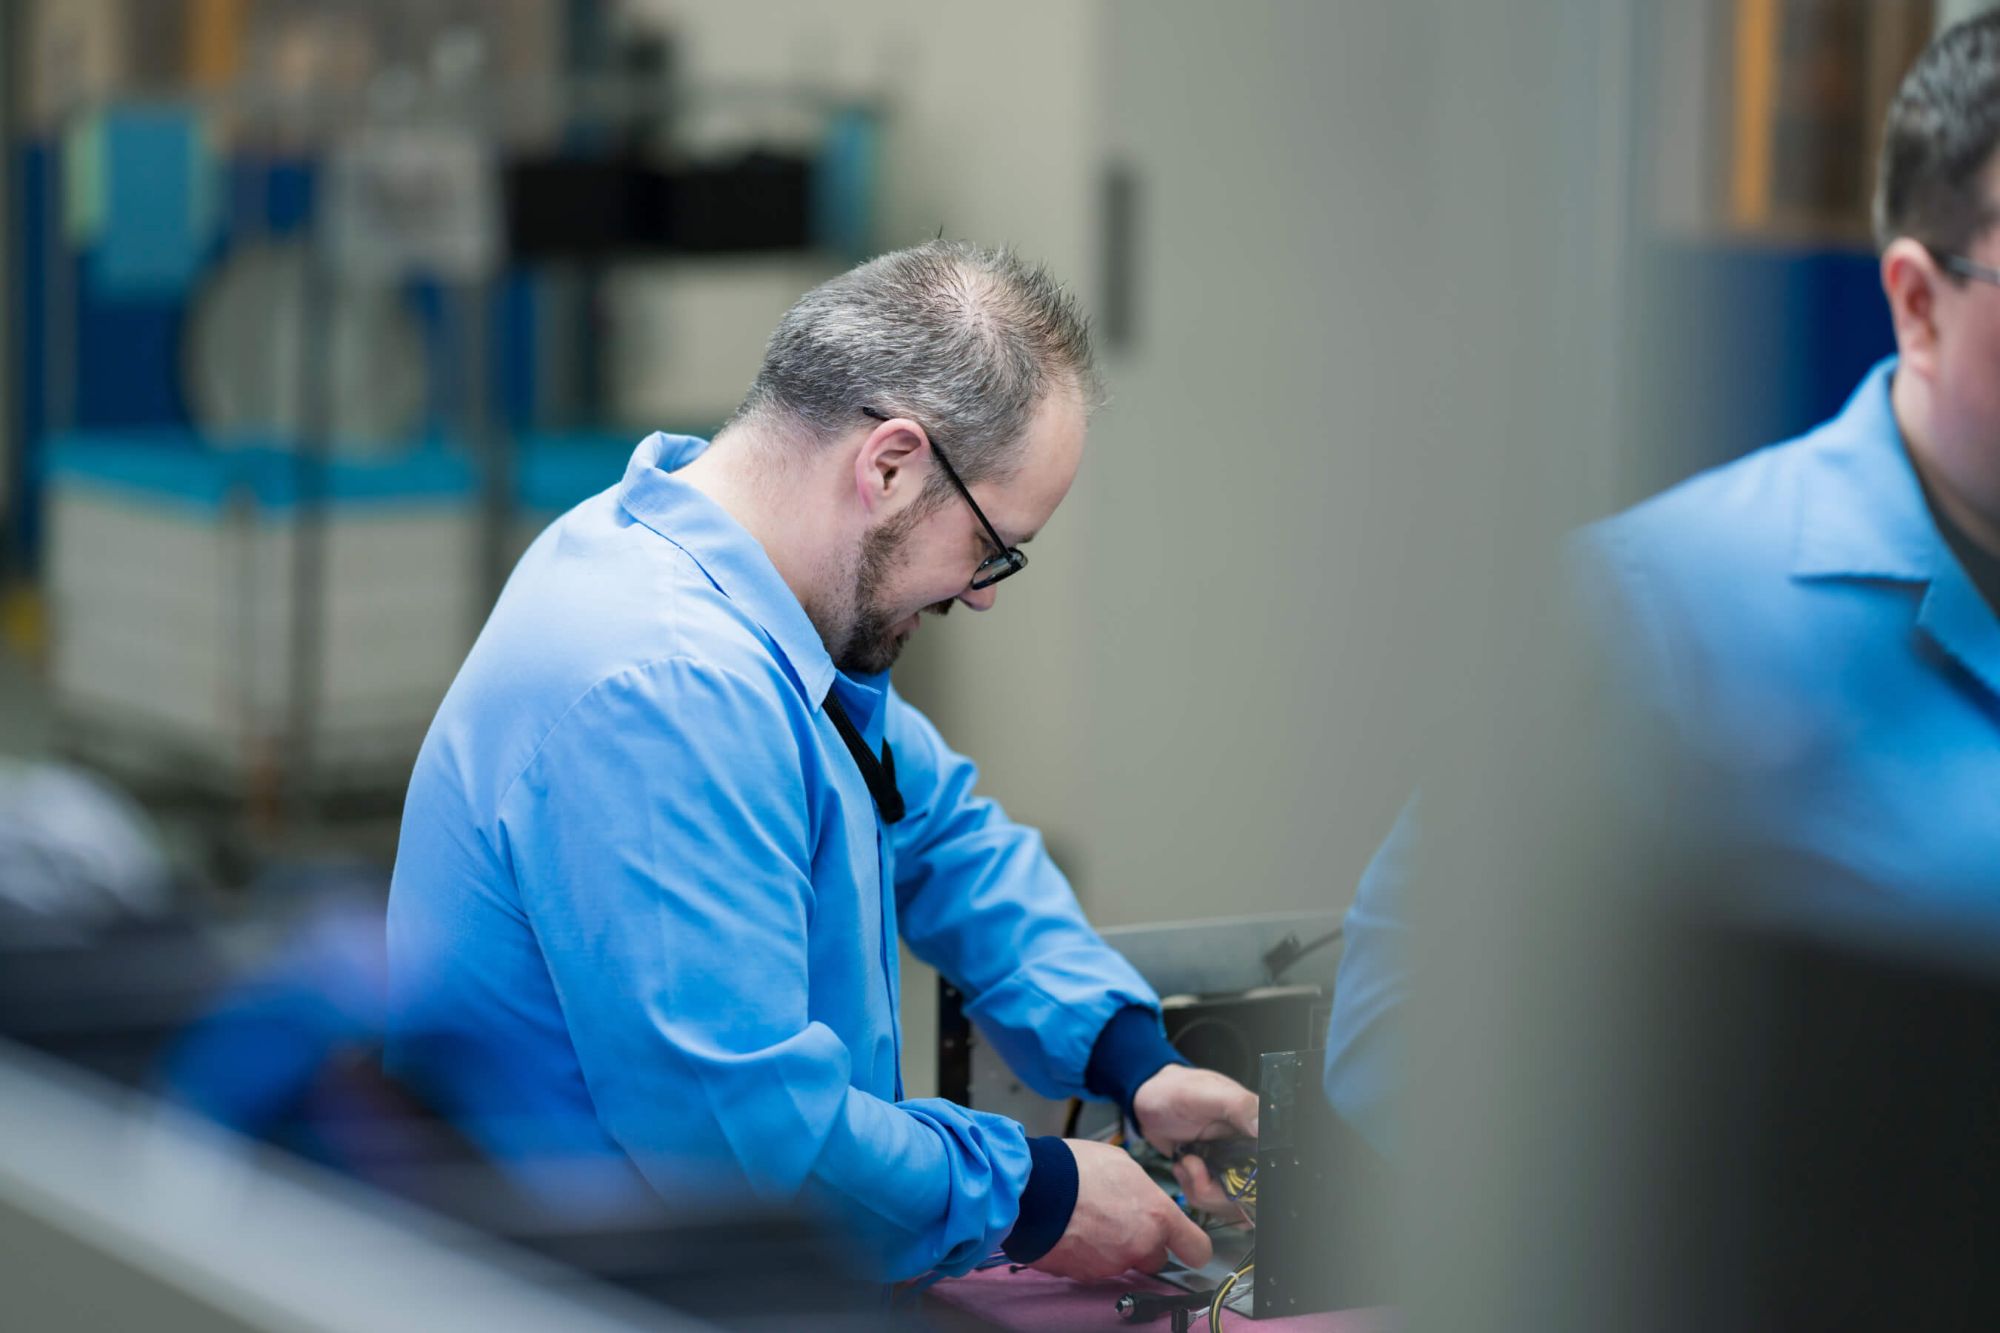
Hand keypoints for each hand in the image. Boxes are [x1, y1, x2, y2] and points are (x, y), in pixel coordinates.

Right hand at [1030, 1140, 1213, 1279]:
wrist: (1035, 1190)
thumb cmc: (1075, 1170)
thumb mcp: (1123, 1164)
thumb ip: (1144, 1190)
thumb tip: (1144, 1198)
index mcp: (1157, 1216)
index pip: (1196, 1248)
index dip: (1191, 1247)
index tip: (1186, 1245)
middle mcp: (1140, 1245)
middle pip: (1155, 1258)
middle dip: (1143, 1245)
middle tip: (1121, 1221)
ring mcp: (1112, 1265)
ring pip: (1122, 1262)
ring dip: (1111, 1247)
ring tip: (1089, 1218)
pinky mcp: (1085, 1275)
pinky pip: (1094, 1267)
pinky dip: (1087, 1254)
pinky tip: (1074, 1229)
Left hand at [1132, 1065, 1259, 1216]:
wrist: (1149, 1102)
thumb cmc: (1178, 1090)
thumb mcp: (1208, 1094)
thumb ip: (1240, 1106)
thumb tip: (1264, 1126)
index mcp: (1257, 1128)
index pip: (1271, 1165)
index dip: (1252, 1181)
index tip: (1227, 1177)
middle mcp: (1251, 1151)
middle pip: (1252, 1195)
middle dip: (1217, 1192)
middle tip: (1192, 1164)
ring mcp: (1234, 1168)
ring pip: (1233, 1205)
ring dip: (1201, 1192)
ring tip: (1185, 1163)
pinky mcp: (1217, 1180)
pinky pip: (1214, 1205)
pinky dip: (1195, 1193)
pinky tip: (1183, 1169)